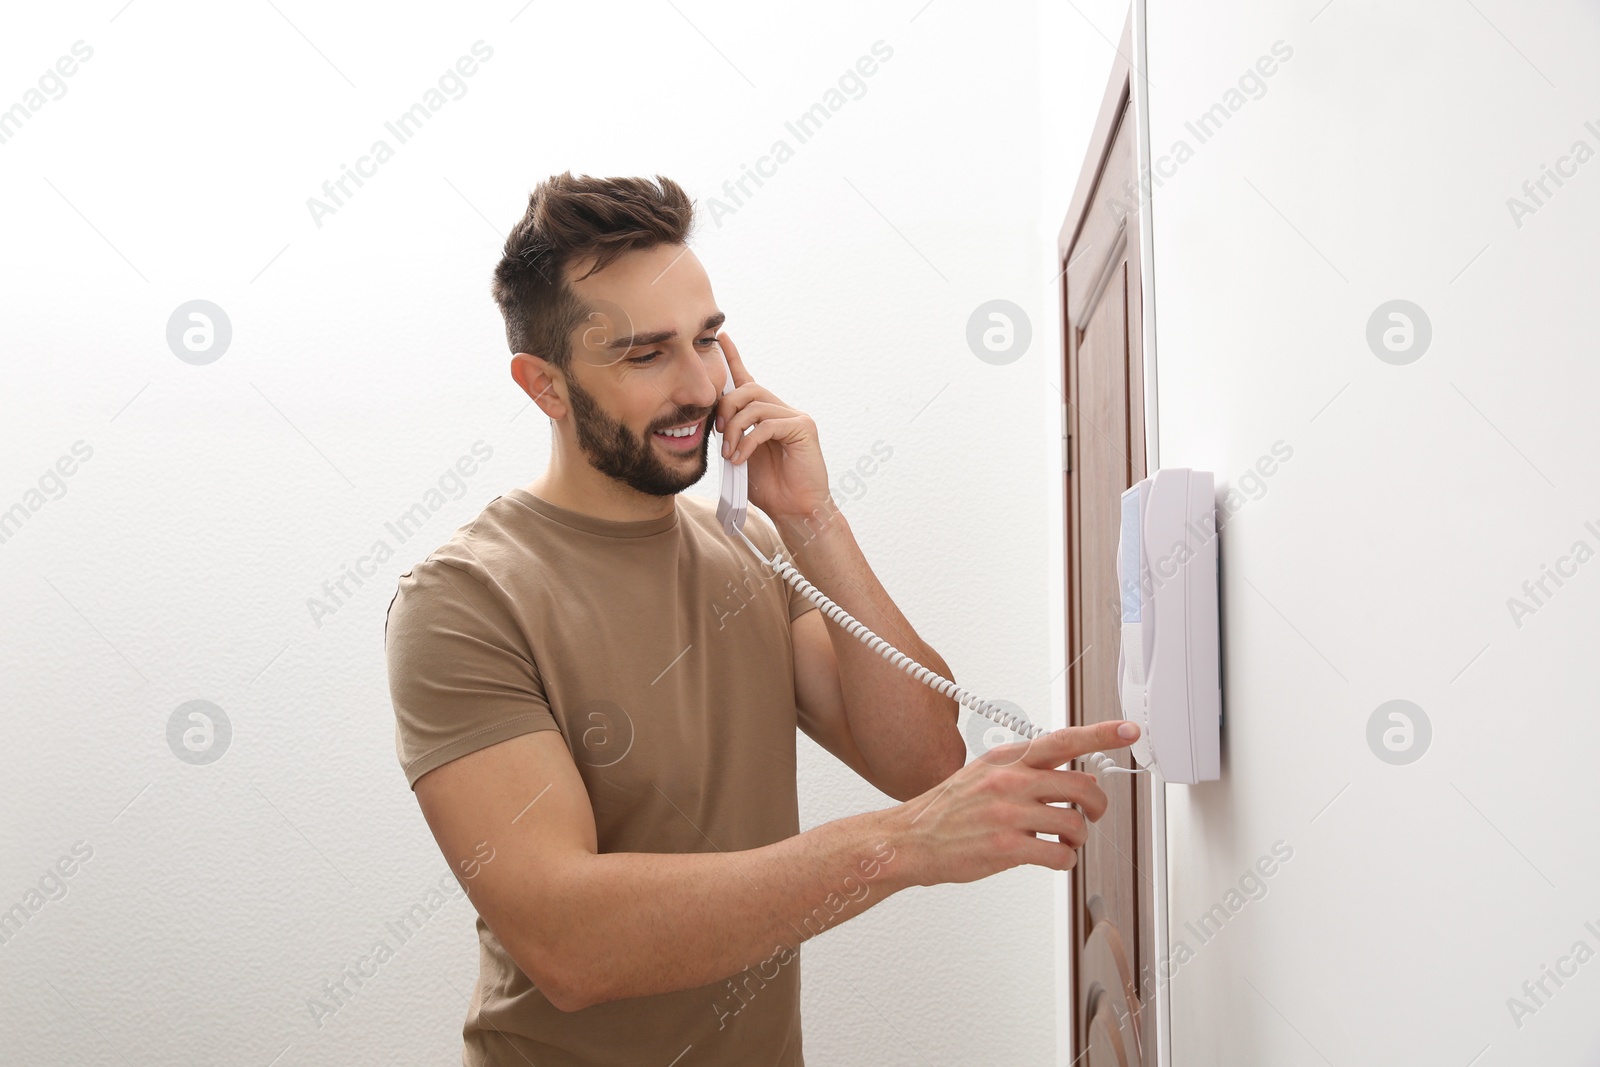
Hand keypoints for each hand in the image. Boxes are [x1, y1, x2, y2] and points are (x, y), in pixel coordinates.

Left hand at [713, 331, 830, 522]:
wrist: (794, 510)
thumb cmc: (769, 488)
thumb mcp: (739, 456)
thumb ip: (729, 434)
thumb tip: (711, 418)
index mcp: (764, 415)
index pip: (747, 379)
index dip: (733, 357)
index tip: (721, 336)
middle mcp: (781, 410)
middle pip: (748, 388)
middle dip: (726, 408)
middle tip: (719, 434)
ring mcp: (795, 417)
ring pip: (756, 405)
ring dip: (735, 429)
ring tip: (730, 453)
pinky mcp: (804, 428)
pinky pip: (768, 424)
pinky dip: (749, 441)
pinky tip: (741, 458)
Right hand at [888, 719, 1141, 887]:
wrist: (910, 840)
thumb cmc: (948, 810)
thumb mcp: (985, 775)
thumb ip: (1030, 773)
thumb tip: (1079, 779)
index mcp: (1006, 759)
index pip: (1064, 740)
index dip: (1101, 734)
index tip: (1129, 730)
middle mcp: (1009, 781)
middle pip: (1081, 786)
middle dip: (1097, 805)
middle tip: (1092, 814)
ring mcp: (1008, 814)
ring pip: (1075, 823)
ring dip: (1079, 838)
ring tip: (1066, 842)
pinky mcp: (1006, 848)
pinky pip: (1059, 855)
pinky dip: (1066, 861)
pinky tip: (1054, 859)